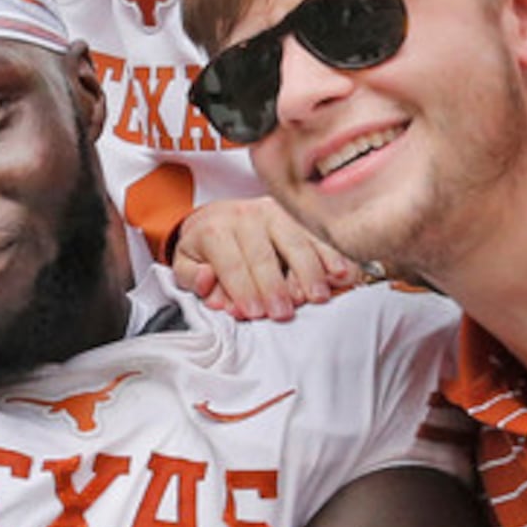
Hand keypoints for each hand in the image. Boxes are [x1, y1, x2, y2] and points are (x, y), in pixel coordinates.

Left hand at [172, 197, 360, 320]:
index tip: (254, 312)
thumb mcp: (186, 262)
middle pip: (264, 254)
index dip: (243, 289)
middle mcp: (246, 216)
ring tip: (316, 296)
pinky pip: (316, 236)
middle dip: (275, 285)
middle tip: (283, 312)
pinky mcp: (296, 216)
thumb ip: (191, 277)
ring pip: (295, 241)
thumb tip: (207, 280)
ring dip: (308, 271)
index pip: (231, 263)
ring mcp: (274, 213)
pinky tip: (341, 273)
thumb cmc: (206, 248)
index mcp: (215, 228)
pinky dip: (331, 255)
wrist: (217, 217)